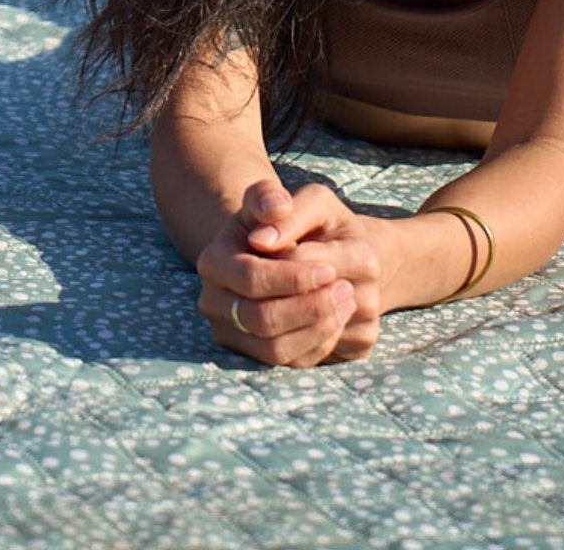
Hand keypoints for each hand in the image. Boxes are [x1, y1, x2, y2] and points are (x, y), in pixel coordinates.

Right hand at [196, 178, 386, 366]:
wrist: (296, 249)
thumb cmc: (295, 222)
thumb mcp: (292, 201)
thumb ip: (273, 200)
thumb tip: (267, 228)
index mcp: (215, 260)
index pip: (251, 278)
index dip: (292, 278)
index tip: (329, 270)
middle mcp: (214, 303)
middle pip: (260, 320)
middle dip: (308, 308)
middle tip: (347, 291)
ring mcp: (232, 335)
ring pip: (273, 351)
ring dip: (317, 329)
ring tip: (348, 302)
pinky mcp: (255, 358)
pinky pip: (288, 365)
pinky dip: (317, 345)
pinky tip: (339, 320)